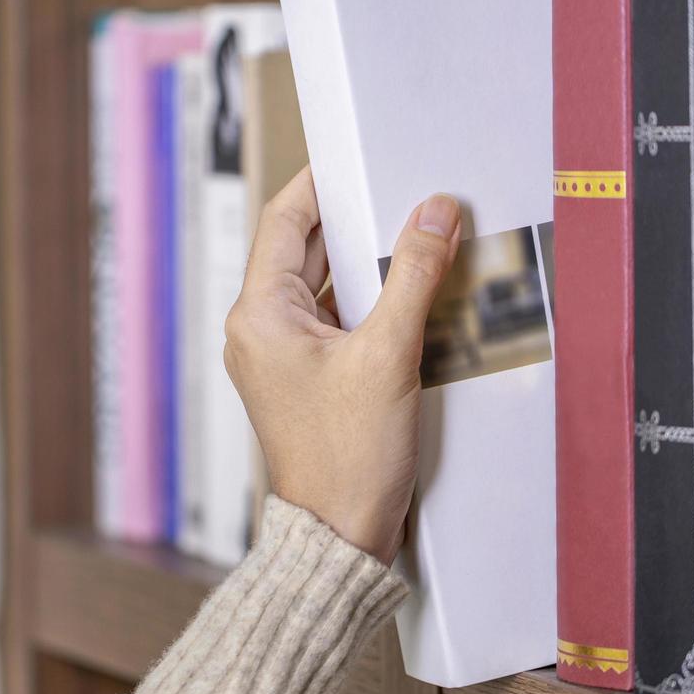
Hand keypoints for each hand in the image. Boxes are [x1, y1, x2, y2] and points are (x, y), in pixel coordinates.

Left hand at [223, 167, 460, 564]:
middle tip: (402, 193)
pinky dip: (366, 301)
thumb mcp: (389, 355)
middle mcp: (259, 330)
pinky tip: (407, 294)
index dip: (320, 182)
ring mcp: (279, 356)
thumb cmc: (347, 460)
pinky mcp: (304, 378)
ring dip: (365, 263)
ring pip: (322, 285)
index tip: (356, 155)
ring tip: (413, 237)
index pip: (285, 221)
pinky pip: (333, 320)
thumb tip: (434, 211)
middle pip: (304, 250)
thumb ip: (412, 275)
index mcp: (260, 314)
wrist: (339, 538)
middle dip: (354, 221)